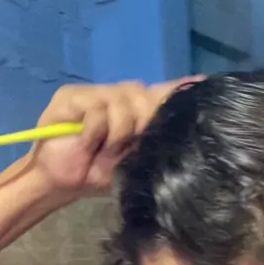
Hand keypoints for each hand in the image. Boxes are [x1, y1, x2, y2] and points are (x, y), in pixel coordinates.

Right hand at [29, 77, 200, 197]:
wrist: (60, 181)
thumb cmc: (98, 173)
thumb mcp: (133, 162)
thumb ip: (154, 142)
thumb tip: (183, 129)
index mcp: (135, 111)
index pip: (162, 92)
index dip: (180, 88)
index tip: (203, 83)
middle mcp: (118, 96)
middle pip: (144, 96)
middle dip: (140, 124)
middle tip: (123, 148)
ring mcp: (95, 93)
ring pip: (122, 101)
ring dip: (117, 133)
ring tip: (104, 150)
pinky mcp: (72, 96)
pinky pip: (98, 110)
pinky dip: (95, 132)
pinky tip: (87, 144)